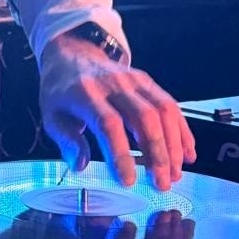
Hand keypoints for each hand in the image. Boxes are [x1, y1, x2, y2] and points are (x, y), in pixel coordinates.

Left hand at [38, 34, 195, 190]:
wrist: (72, 55)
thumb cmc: (61, 91)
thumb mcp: (51, 116)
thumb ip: (67, 141)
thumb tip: (80, 165)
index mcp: (85, 93)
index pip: (108, 124)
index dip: (121, 153)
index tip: (128, 181)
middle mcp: (114, 84)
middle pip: (144, 117)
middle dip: (158, 153)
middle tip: (162, 183)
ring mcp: (134, 80)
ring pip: (163, 110)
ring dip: (174, 145)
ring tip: (174, 174)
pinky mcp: (147, 81)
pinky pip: (170, 105)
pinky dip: (182, 130)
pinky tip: (187, 153)